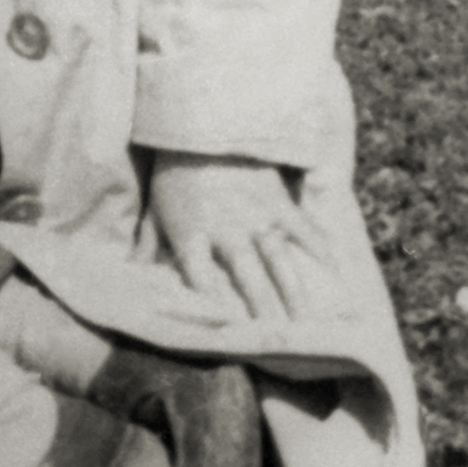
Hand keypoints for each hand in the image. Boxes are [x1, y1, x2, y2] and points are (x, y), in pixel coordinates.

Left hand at [148, 153, 333, 323]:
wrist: (199, 125)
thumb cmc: (174, 174)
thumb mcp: (156, 211)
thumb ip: (148, 246)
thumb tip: (132, 276)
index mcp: (191, 235)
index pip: (201, 281)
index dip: (213, 309)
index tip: (226, 335)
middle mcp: (225, 230)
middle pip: (247, 278)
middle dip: (264, 311)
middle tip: (280, 340)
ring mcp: (255, 215)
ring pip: (280, 260)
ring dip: (295, 292)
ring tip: (309, 323)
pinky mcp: (277, 199)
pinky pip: (304, 230)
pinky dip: (321, 253)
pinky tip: (335, 275)